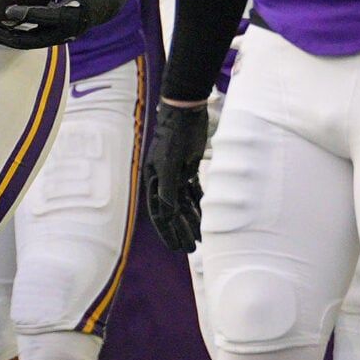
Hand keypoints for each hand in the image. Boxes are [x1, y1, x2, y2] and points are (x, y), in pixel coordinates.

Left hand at [0, 0, 128, 50]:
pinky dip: (12, 33)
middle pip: (33, 39)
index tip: (9, 9)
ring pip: (28, 42)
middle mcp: (65, 31)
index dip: (28, 14)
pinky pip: (29, 38)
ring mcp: (58, 38)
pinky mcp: (52, 38)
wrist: (105, 1)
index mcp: (73, 14)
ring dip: (6, 38)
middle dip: (9, 36)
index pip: (48, 17)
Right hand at [142, 98, 211, 252]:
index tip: (176, 248)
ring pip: (184, 204)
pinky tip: (205, 217)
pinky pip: (193, 192)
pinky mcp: (188, 168)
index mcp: (153, 180)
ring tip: (200, 239)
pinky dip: (199, 205)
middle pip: (172, 212)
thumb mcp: (169, 162)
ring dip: (191, 221)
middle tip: (191, 249)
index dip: (167, 232)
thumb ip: (168, 189)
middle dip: (180, 231)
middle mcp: (162, 180)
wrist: (185, 110)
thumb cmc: (174, 134)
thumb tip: (168, 214)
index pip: (159, 213)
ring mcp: (176, 175)